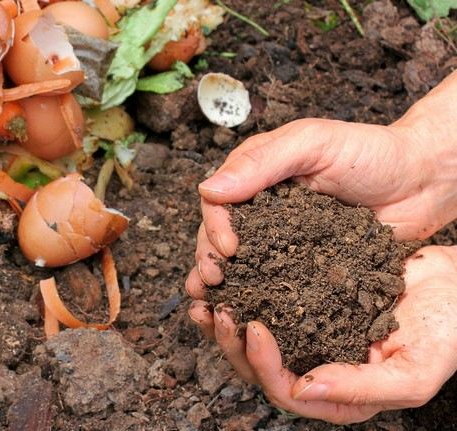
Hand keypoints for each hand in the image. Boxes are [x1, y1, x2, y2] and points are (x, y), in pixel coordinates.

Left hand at [188, 245, 456, 423]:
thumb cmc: (447, 331)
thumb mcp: (414, 370)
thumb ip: (362, 388)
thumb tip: (303, 388)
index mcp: (339, 395)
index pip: (286, 391)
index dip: (263, 365)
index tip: (252, 327)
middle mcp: (317, 367)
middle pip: (259, 368)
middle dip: (231, 342)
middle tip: (218, 309)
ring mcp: (309, 334)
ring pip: (254, 337)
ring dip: (226, 320)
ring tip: (207, 294)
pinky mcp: (305, 303)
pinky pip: (266, 301)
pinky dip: (244, 290)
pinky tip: (229, 273)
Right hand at [191, 117, 456, 289]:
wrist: (424, 182)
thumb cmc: (372, 152)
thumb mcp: (313, 144)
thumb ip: (262, 162)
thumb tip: (208, 189)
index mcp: (256, 176)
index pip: (218, 203)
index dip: (213, 226)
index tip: (228, 248)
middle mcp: (263, 210)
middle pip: (220, 237)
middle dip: (210, 260)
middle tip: (212, 283)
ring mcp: (282, 240)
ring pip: (242, 264)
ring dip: (225, 285)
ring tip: (215, 306)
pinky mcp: (305, 267)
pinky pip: (277, 284)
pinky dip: (259, 300)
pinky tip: (249, 316)